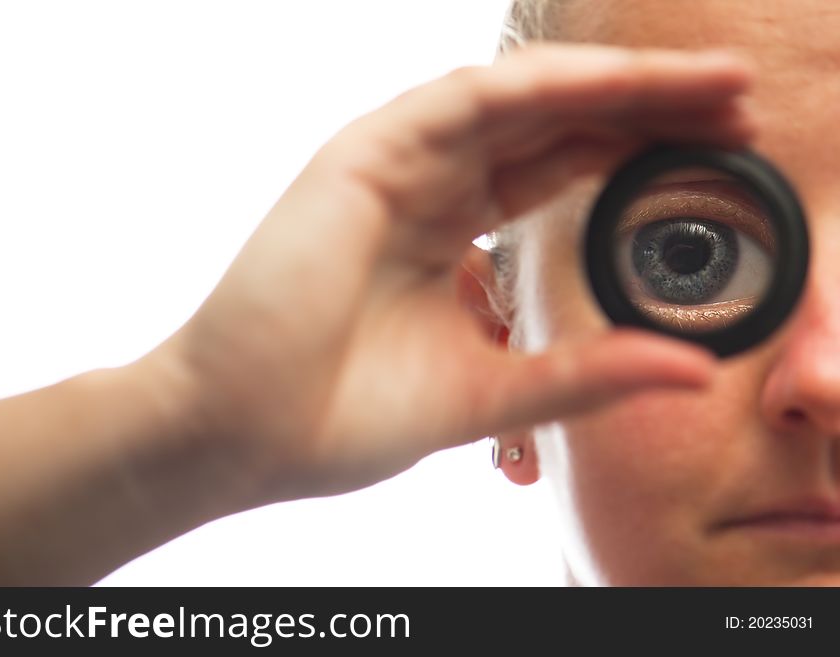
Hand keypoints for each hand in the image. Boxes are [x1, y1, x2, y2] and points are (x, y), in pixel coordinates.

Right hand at [157, 43, 754, 507]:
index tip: (719, 162)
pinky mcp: (362, 158)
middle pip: (557, 130)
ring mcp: (398, 171)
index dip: (639, 162)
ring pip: (521, 103)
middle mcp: (432, 194)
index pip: (561, 179)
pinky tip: (614, 85)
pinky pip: (463, 103)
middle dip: (649, 112)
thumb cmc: (344, 415)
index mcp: (455, 244)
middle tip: (736, 104)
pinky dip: (541, 89)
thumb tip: (687, 369)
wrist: (244, 433)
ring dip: (615, 86)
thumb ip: (585, 372)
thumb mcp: (492, 390)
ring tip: (707, 84)